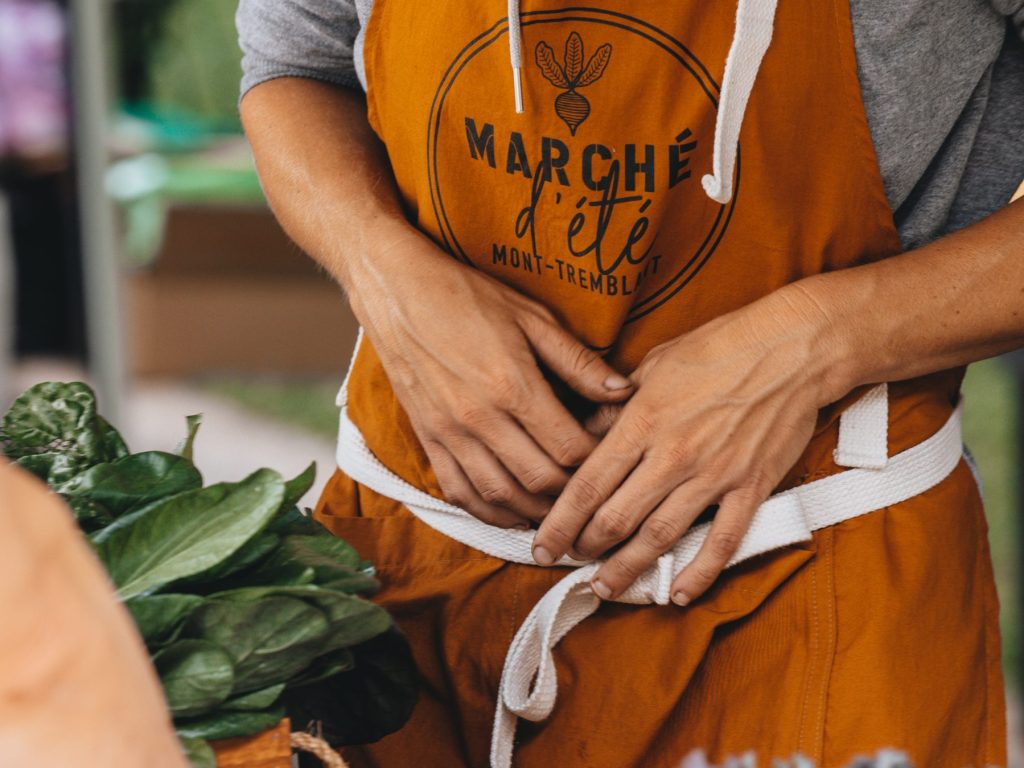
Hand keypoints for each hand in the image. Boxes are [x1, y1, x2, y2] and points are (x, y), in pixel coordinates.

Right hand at [349, 225, 633, 527]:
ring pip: (501, 496)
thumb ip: (578, 361)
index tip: (611, 458)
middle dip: (572, 493)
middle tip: (592, 490)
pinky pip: (460, 492)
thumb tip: (623, 392)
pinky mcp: (427, 439)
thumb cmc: (467, 297)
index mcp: (512, 385)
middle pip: (540, 481)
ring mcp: (449, 433)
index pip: (569, 448)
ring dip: (534, 511)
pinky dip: (489, 512)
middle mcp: (480, 418)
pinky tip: (513, 512)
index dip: (597, 461)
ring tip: (560, 509)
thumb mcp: (531, 318)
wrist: (397, 292)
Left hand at [531, 285, 839, 603]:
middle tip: (569, 561)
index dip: (559, 521)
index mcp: (643, 421)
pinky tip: (677, 592)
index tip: (543, 543)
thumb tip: (585, 433)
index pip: (587, 484)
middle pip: (615, 518)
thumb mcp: (654, 365)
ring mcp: (713, 475)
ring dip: (628, 568)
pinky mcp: (750, 488)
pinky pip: (721, 541)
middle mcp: (672, 455)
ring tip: (606, 587)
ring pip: (659, 537)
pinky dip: (698, 572)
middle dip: (586, 547)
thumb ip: (617, 406)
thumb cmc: (721, 346)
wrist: (793, 347)